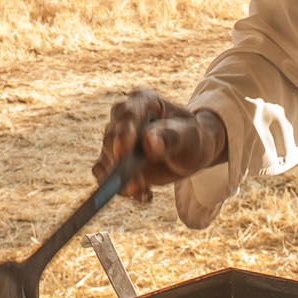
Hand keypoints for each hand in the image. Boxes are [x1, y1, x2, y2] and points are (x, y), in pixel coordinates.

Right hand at [93, 89, 228, 203]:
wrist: (191, 151)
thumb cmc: (192, 136)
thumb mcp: (190, 135)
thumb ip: (171, 137)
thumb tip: (149, 142)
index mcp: (143, 102)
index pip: (127, 114)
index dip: (123, 132)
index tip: (123, 152)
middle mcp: (124, 119)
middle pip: (110, 139)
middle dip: (119, 163)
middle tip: (134, 183)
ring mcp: (116, 141)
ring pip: (106, 161)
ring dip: (118, 180)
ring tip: (143, 192)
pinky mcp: (114, 163)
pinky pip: (107, 177)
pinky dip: (122, 189)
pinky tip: (145, 195)